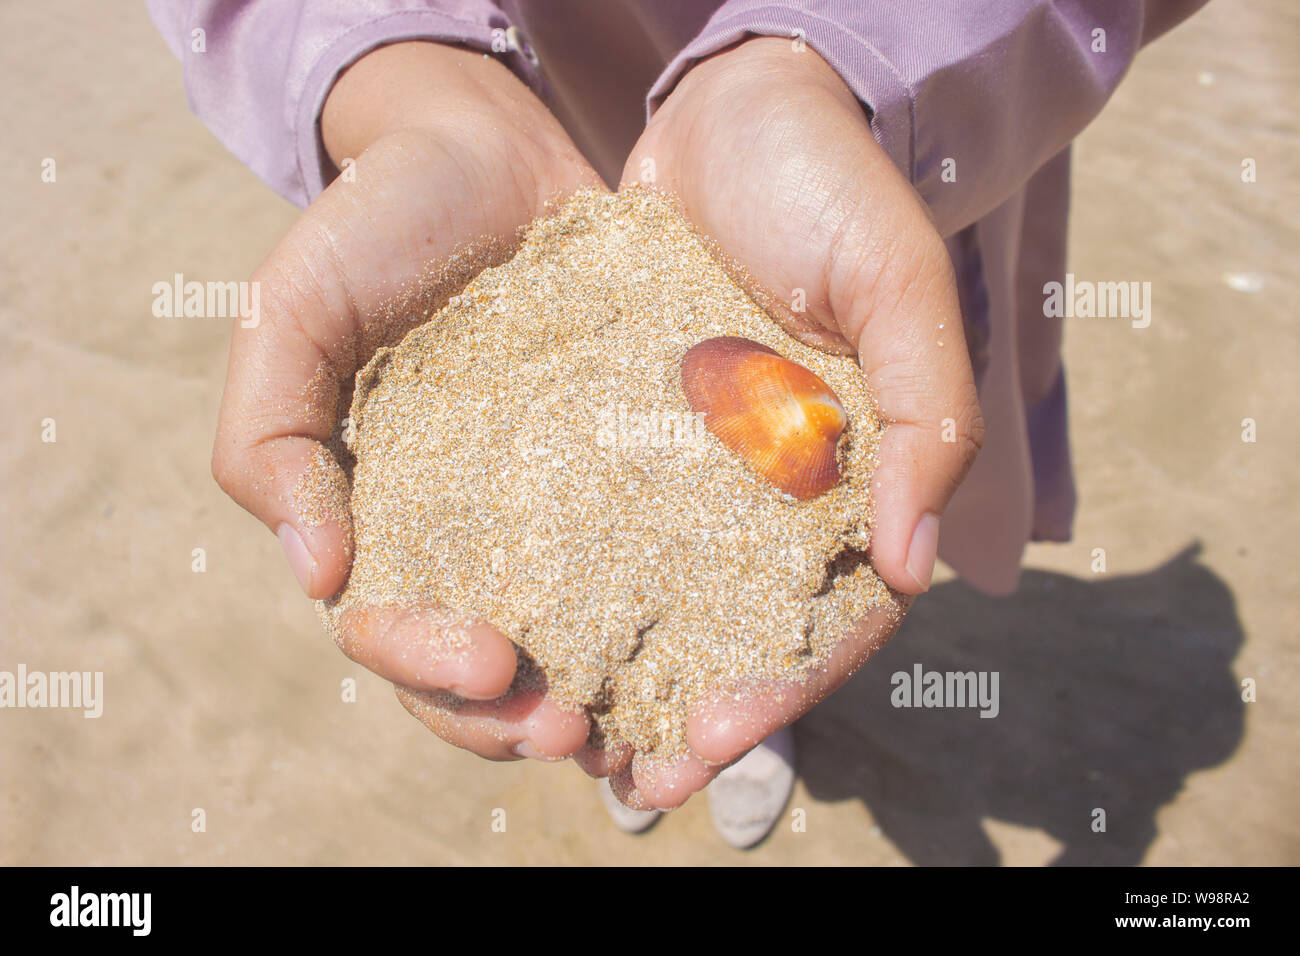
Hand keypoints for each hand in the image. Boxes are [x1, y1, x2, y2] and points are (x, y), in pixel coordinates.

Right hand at [211, 42, 602, 761]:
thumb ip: (269, 439)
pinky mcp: (630, 473)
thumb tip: (320, 577)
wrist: (483, 150)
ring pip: (572, 644)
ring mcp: (555, 513)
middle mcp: (471, 538)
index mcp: (384, 523)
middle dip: (521, 718)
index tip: (490, 659)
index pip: (393, 636)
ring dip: (600, 700)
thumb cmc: (373, 228)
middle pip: (485, 674)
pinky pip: (650, 563)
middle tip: (574, 728)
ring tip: (640, 729)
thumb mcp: (290, 316)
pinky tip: (706, 659)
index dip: (430, 668)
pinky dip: (670, 626)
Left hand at [603, 38, 983, 807]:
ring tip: (564, 734)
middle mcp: (772, 494)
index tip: (714, 738)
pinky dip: (569, 586)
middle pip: (740, 632)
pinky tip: (522, 634)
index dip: (782, 687)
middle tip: (631, 775)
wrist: (736, 107)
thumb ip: (926, 414)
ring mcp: (698, 471)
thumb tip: (917, 565)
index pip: (831, 616)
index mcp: (853, 480)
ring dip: (621, 672)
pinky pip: (601, 525)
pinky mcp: (630, 435)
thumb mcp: (898, 284)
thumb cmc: (833, 189)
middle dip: (691, 711)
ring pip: (665, 600)